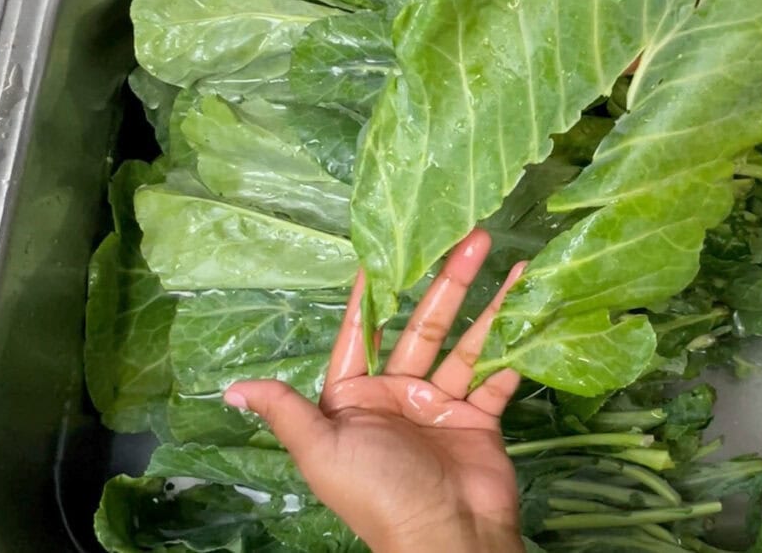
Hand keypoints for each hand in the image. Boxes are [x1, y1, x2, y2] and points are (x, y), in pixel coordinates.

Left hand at [224, 230, 525, 552]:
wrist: (446, 537)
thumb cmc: (378, 490)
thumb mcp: (323, 451)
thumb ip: (286, 413)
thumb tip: (230, 391)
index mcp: (356, 397)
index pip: (362, 332)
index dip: (370, 292)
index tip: (382, 249)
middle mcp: (398, 393)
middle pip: (423, 326)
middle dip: (447, 283)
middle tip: (471, 237)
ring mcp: (442, 403)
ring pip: (466, 343)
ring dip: (489, 306)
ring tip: (511, 264)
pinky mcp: (479, 417)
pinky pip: (496, 375)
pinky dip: (514, 348)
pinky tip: (531, 311)